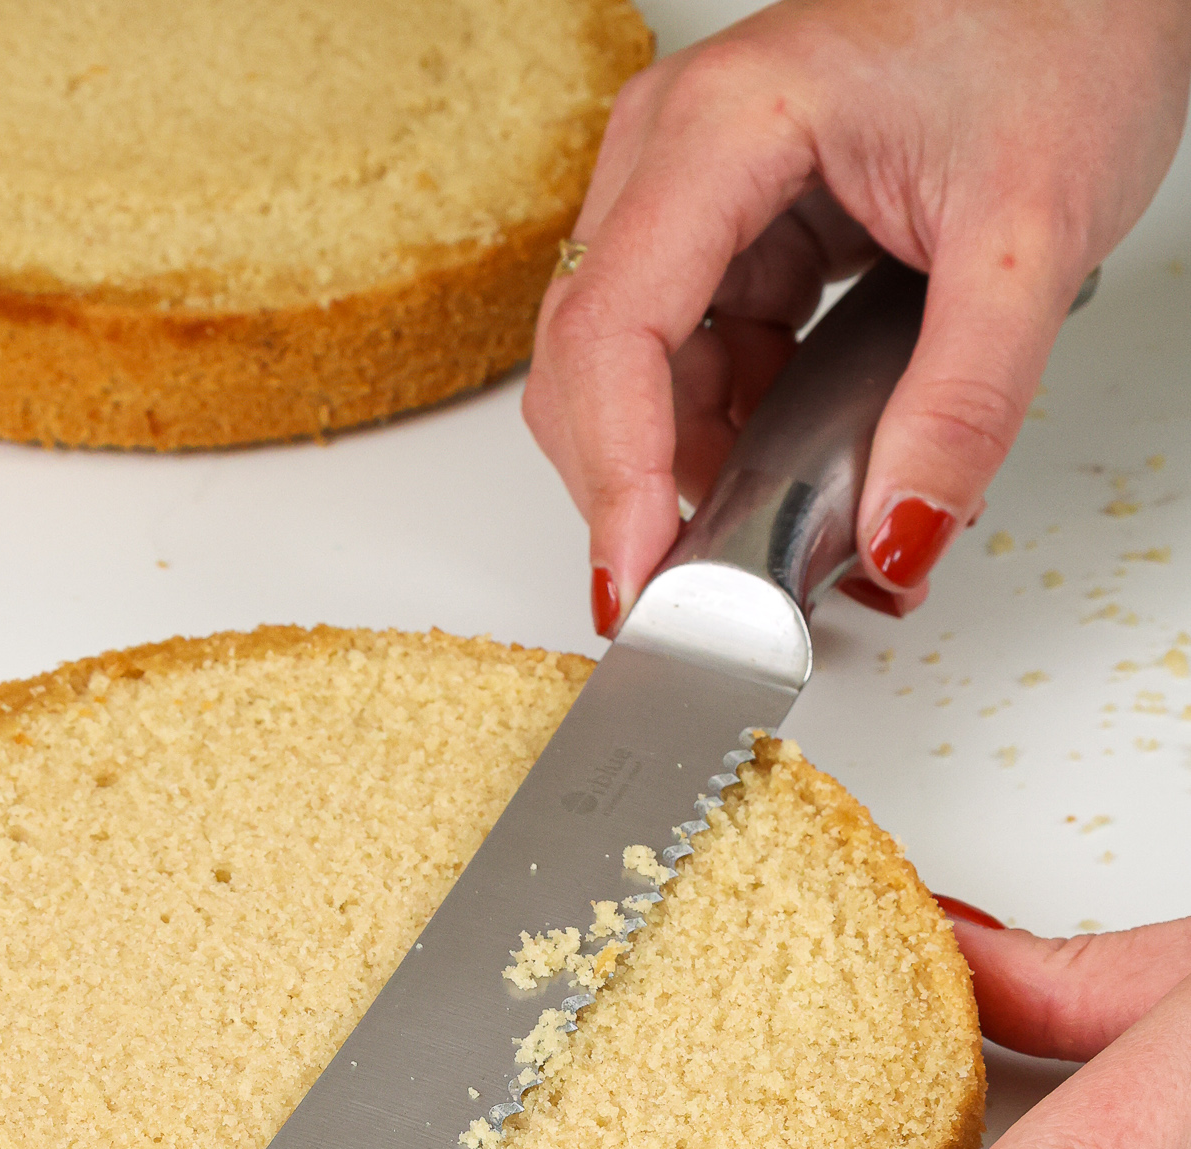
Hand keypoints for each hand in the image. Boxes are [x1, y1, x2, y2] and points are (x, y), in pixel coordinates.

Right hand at [524, 0, 1190, 634]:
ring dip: (703, 475)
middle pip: (592, 371)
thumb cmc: (1058, 34)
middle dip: (647, 492)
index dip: (613, 474)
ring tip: (801, 531)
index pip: (611, 331)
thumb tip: (895, 536)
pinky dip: (737, 442)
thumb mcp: (1031, 236)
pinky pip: (691, 372)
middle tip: (724, 591)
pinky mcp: (726, 237)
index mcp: (724, 125)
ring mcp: (688, 197)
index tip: (640, 581)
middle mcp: (674, 155)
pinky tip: (803, 472)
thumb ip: (964, 404)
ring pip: (634, 386)